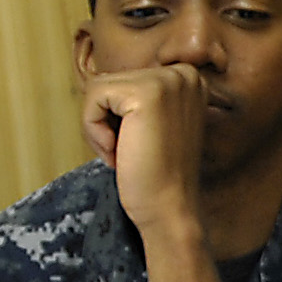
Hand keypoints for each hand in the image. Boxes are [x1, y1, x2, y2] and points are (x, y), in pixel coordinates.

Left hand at [80, 65, 211, 235]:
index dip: (119, 117)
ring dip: (99, 127)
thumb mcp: (155, 123)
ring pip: (98, 89)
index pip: (125, 82)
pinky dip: (94, 129)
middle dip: (107, 121)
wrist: (170, 208)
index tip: (138, 144)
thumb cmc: (157, 174)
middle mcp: (183, 74)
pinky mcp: (145, 93)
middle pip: (111, 82)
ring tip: (123, 152)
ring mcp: (167, 81)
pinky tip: (118, 150)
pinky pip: (93, 97)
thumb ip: (139, 98)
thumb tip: (102, 80)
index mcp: (188, 79)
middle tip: (129, 152)